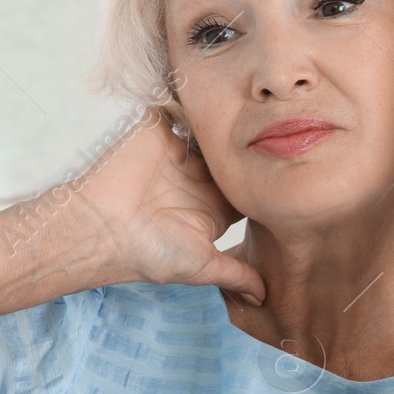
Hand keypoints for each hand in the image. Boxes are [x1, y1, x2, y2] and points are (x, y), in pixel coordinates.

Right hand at [0, 111, 264, 315]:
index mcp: (210, 207)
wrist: (101, 226)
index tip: (292, 168)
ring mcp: (177, 151)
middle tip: (283, 125)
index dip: (267, 179)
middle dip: (253, 144)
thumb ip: (234, 274)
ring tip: (258, 105)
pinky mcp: (157, 128)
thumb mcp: (200, 266)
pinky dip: (197, 99)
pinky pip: (181, 106)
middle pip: (233, 155)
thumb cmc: (147, 252)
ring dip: (229, 120)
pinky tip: (223, 95)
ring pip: (212, 130)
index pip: (246, 188)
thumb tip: (263, 299)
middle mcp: (195, 178)